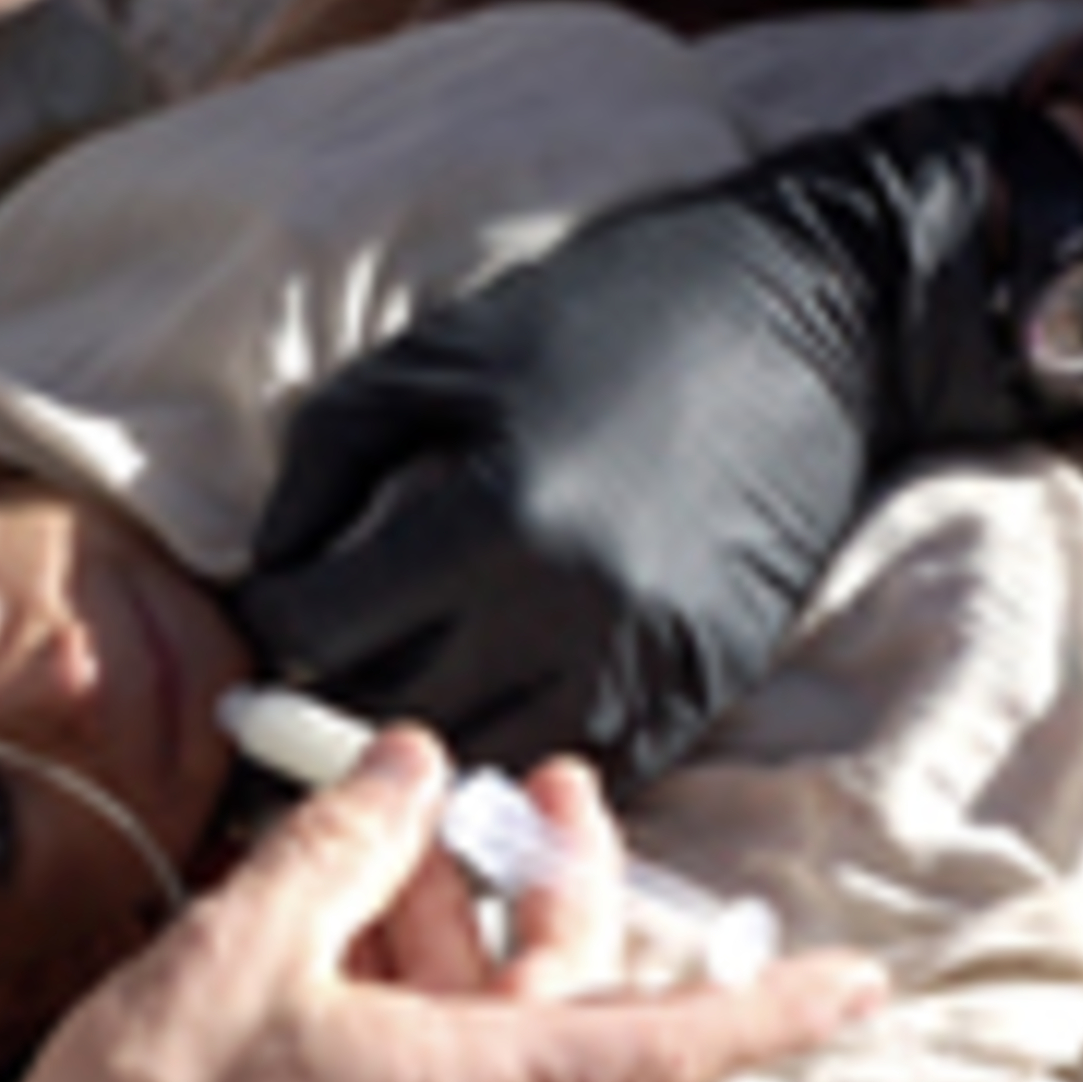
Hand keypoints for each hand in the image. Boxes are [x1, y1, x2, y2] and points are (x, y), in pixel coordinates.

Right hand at [0, 728, 885, 1081]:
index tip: (857, 983)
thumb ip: (343, 848)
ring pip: (474, 1039)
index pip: (664, 1043)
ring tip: (378, 835)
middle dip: (552, 887)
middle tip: (536, 788)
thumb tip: (411, 772)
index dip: (768, 1006)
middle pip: (556, 1008)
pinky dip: (392, 1000)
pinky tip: (321, 937)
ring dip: (445, 932)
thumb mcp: (242, 950)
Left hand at [234, 95, 1082, 789]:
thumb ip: (322, 472)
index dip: (270, 626)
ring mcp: (644, 668)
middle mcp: (567, 617)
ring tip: (391, 695)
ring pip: (479, 767)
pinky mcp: (699, 691)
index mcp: (490, 522)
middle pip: (387, 718)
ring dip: (424, 742)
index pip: (319, 634)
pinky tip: (491, 696)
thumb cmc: (607, 314)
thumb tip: (264, 578)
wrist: (818, 318)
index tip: (267, 609)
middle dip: (324, 698)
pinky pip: (575, 767)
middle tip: (300, 673)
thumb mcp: (432, 359)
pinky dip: (517, 748)